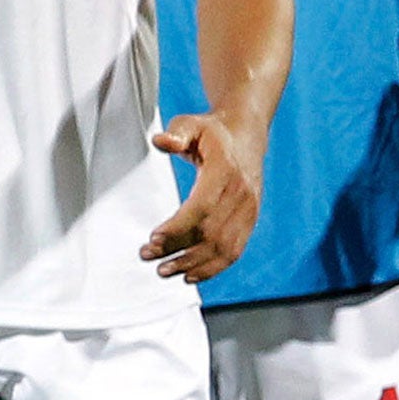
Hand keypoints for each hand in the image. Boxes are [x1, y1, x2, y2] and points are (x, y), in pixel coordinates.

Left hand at [145, 111, 264, 281]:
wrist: (246, 136)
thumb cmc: (212, 132)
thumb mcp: (190, 123)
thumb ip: (175, 133)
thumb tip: (161, 141)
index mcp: (226, 170)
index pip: (202, 206)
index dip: (179, 227)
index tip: (154, 238)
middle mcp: (241, 193)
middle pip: (209, 232)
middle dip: (177, 249)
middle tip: (148, 256)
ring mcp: (249, 210)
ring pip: (223, 247)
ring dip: (192, 264)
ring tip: (164, 271)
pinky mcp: (250, 221)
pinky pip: (234, 251)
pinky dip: (213, 268)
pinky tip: (190, 276)